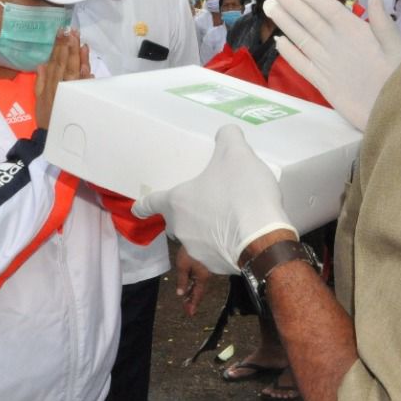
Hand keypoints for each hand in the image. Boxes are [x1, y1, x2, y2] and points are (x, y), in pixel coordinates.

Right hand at [35, 28, 89, 129]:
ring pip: (76, 70)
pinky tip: (87, 66)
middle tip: (72, 31)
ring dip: (79, 57)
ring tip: (81, 43)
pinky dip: (85, 76)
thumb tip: (42, 63)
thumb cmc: (46, 115)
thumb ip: (41, 80)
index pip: (55, 59)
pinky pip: (82, 85)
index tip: (62, 31)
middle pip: (66, 62)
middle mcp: (61, 84)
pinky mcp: (78, 98)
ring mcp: (70, 90)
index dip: (59, 45)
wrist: (51, 135)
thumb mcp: (39, 98)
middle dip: (69, 46)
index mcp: (51, 82)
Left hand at [132, 124, 295, 274]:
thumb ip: (228, 138)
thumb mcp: (236, 153)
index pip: (151, 203)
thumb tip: (226, 133)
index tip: (136, 208)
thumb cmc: (242, 191)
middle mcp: (181, 229)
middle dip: (191, 214)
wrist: (263, 238)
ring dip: (210, 230)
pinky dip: (226, 245)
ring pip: (199, 238)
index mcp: (177, 202)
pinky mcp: (217, 267)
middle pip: (179, 220)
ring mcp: (198, 251)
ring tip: (234, 218)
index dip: (144, 204)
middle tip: (213, 202)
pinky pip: (218, 253)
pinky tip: (245, 235)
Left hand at [174, 245, 211, 316]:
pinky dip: (193, 284)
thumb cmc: (192, 251)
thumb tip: (180, 294)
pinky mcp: (205, 265)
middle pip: (199, 291)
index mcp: (202, 278)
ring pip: (199, 285)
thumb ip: (182, 280)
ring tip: (185, 299)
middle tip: (187, 309)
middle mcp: (206, 276)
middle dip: (192, 300)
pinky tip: (189, 285)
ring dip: (192, 293)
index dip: (193, 304)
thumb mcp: (183, 265)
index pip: (197, 295)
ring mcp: (206, 271)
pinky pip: (199, 279)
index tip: (190, 314)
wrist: (203, 236)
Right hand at [265, 0, 400, 130]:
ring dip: (286, 23)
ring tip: (270, 6)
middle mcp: (338, 45)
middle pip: (310, 20)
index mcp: (356, 33)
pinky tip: (280, 43)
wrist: (397, 115)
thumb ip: (383, 25)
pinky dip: (291, 56)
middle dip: (292, 3)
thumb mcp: (397, 50)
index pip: (328, 9)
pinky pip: (303, 66)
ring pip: (303, 39)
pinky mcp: (324, 85)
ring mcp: (329, 64)